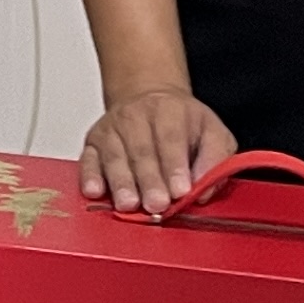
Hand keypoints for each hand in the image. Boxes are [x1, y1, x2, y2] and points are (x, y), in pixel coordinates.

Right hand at [80, 88, 236, 213]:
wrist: (148, 98)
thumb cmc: (181, 123)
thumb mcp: (212, 133)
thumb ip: (215, 160)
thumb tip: (203, 192)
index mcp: (169, 111)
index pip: (171, 139)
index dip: (175, 166)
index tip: (181, 190)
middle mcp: (136, 116)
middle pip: (141, 151)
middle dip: (149, 180)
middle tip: (157, 204)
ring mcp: (112, 128)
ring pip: (115, 157)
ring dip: (121, 182)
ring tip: (129, 204)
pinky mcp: (93, 141)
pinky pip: (88, 159)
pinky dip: (90, 175)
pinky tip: (95, 191)